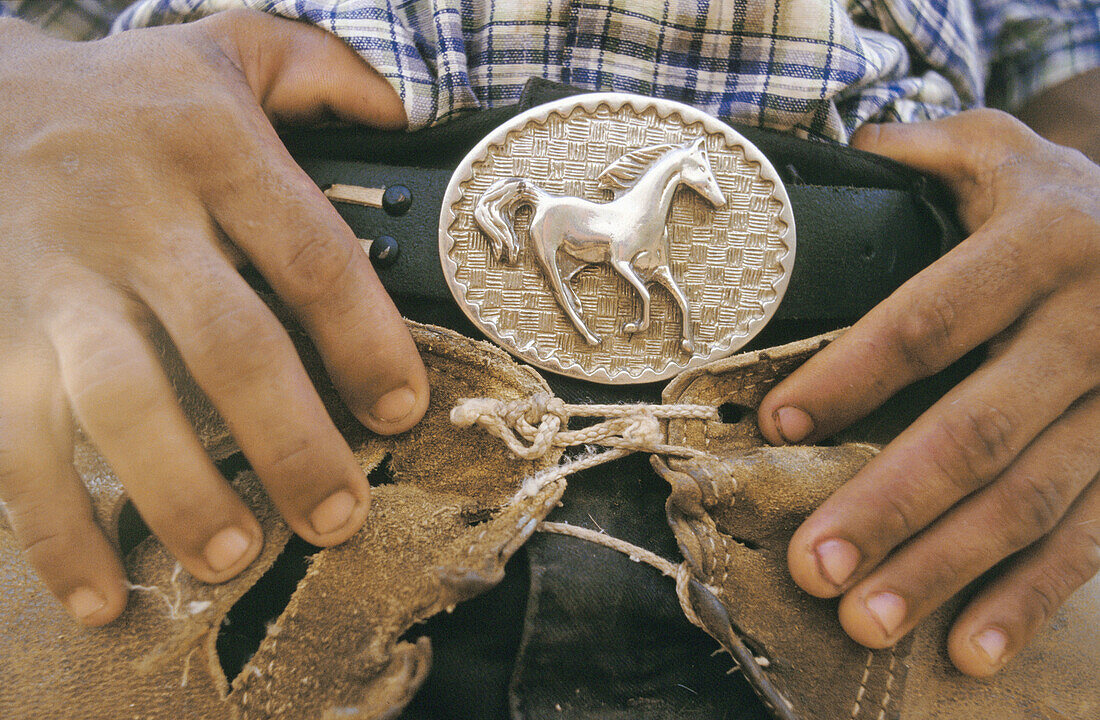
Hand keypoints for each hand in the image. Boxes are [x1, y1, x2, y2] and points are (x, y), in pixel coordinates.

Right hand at [0, 11, 428, 625]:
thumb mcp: (222, 47)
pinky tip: (99, 592)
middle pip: (228, 343)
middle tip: (338, 517)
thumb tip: (405, 110)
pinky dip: (55, 527)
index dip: (367, 340)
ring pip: (120, 401)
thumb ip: (320, 70)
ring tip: (234, 556)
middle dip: (290, 441)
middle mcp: (134, 216)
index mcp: (212, 148)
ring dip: (180, 492)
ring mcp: (51, 280)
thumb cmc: (121, 93)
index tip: (402, 412)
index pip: (312, 255)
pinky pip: (17, 443)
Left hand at [758, 109, 1099, 675]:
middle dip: (890, 503)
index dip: (853, 374)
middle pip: (977, 429)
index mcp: (1043, 244)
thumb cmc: (1072, 204)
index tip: (777, 422)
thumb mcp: (1009, 154)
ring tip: (866, 622)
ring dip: (946, 569)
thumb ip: (931, 149)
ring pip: (1032, 500)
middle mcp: (1090, 327)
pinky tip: (968, 648)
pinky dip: (1030, 599)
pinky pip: (1093, 539)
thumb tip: (849, 145)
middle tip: (811, 564)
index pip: (929, 318)